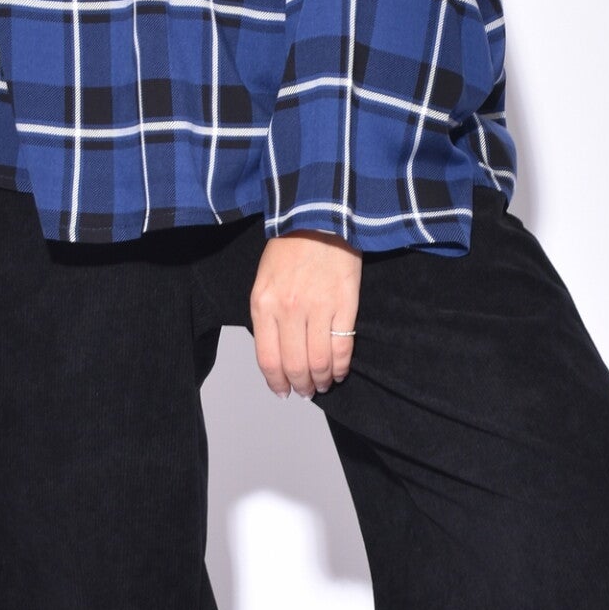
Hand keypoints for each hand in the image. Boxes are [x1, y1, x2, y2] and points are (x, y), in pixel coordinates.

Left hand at [250, 234, 361, 397]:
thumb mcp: (264, 281)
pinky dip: (342, 366)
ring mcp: (318, 308)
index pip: (268, 358)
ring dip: (322, 380)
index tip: (283, 392)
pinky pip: (343, 346)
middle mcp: (288, 309)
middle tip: (307, 391)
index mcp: (264, 304)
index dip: (276, 382)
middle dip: (301, 386)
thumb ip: (267, 316)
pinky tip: (340, 371)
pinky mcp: (345, 304)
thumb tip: (278, 353)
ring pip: (319, 361)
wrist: (319, 217)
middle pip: (295, 366)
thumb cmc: (290, 248)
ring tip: (324, 383)